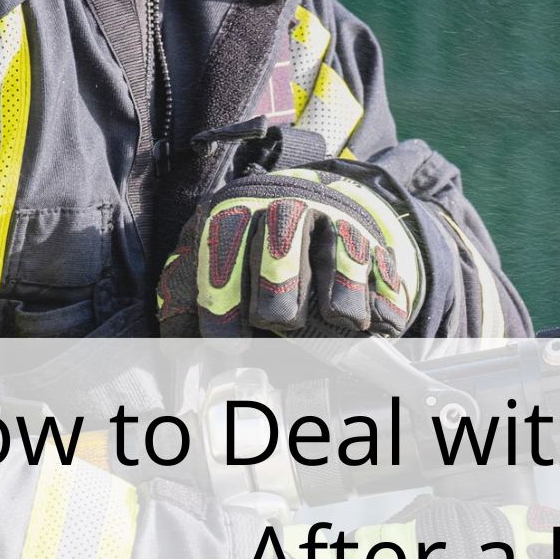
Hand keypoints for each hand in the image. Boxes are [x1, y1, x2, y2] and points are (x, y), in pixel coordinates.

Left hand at [158, 167, 422, 338]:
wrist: (312, 202)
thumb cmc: (250, 250)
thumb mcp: (210, 265)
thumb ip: (187, 305)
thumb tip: (178, 356)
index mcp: (235, 212)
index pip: (222, 249)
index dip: (224, 302)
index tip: (228, 345)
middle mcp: (286, 207)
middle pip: (281, 247)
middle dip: (278, 295)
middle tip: (277, 323)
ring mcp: (333, 221)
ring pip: (339, 256)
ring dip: (338, 295)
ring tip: (336, 321)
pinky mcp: (372, 241)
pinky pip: (381, 273)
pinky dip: (380, 304)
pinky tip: (374, 328)